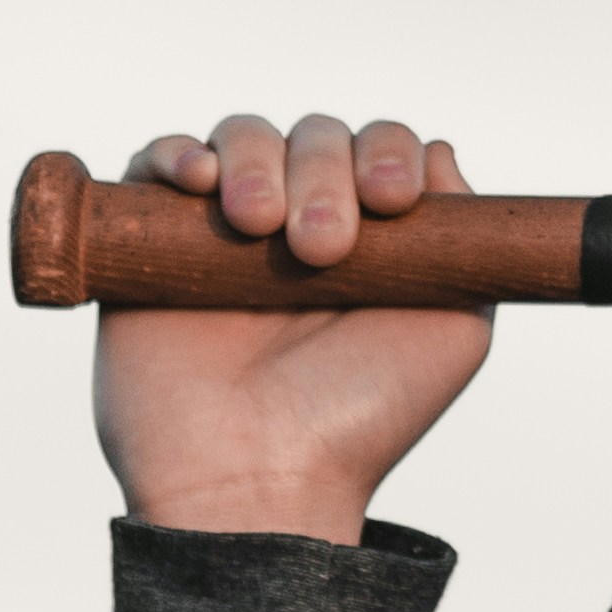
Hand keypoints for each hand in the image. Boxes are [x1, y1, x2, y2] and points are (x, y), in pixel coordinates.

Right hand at [90, 114, 494, 541]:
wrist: (260, 476)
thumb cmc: (361, 418)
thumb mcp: (455, 330)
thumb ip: (465, 240)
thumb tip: (437, 151)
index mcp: (368, 237)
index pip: (377, 149)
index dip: (386, 153)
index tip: (393, 201)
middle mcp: (296, 223)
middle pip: (314, 136)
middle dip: (325, 172)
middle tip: (323, 249)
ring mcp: (220, 231)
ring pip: (241, 136)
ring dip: (258, 160)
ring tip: (259, 227)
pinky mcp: (146, 244)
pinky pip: (152, 162)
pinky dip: (176, 152)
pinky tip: (198, 179)